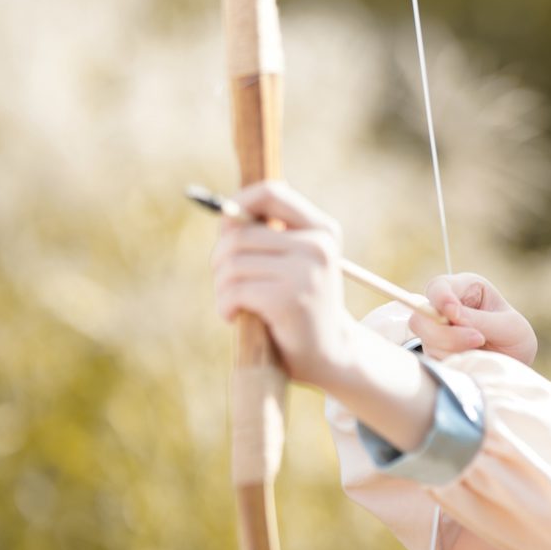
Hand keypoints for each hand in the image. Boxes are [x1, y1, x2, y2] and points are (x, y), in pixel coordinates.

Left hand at [210, 179, 359, 388]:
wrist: (330, 356)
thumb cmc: (302, 308)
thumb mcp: (294, 264)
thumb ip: (271, 237)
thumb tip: (227, 211)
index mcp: (323, 230)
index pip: (271, 193)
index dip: (238, 204)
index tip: (224, 230)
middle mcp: (318, 246)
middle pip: (240, 235)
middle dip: (220, 260)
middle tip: (226, 283)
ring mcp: (305, 272)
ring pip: (233, 264)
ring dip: (222, 287)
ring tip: (232, 304)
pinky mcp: (288, 299)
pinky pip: (234, 291)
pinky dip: (224, 306)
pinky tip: (234, 317)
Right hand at [411, 274, 537, 366]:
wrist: (515, 366)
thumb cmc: (514, 338)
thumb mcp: (508, 326)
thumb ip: (480, 320)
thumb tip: (450, 314)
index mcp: (466, 288)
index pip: (439, 286)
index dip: (441, 299)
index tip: (453, 313)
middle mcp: (445, 308)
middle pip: (422, 316)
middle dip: (447, 332)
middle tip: (478, 340)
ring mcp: (437, 332)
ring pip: (428, 341)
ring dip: (455, 350)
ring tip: (481, 351)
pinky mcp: (436, 354)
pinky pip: (434, 360)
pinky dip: (453, 363)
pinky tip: (471, 361)